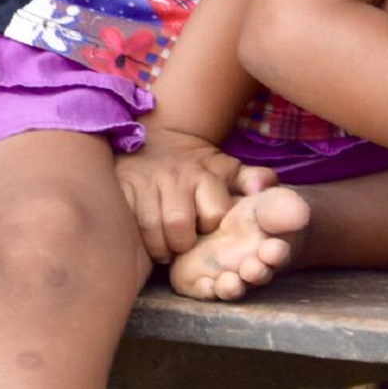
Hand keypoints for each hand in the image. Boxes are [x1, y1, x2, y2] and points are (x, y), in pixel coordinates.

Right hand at [116, 128, 276, 261]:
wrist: (157, 139)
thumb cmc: (198, 167)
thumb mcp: (228, 169)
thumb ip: (253, 180)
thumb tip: (265, 188)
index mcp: (205, 174)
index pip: (213, 214)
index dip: (210, 226)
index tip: (206, 227)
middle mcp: (175, 177)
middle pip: (179, 224)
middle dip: (182, 244)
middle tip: (183, 246)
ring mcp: (146, 182)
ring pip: (151, 227)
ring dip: (159, 246)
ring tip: (166, 249)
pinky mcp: (122, 188)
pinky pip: (128, 222)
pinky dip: (137, 239)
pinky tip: (145, 241)